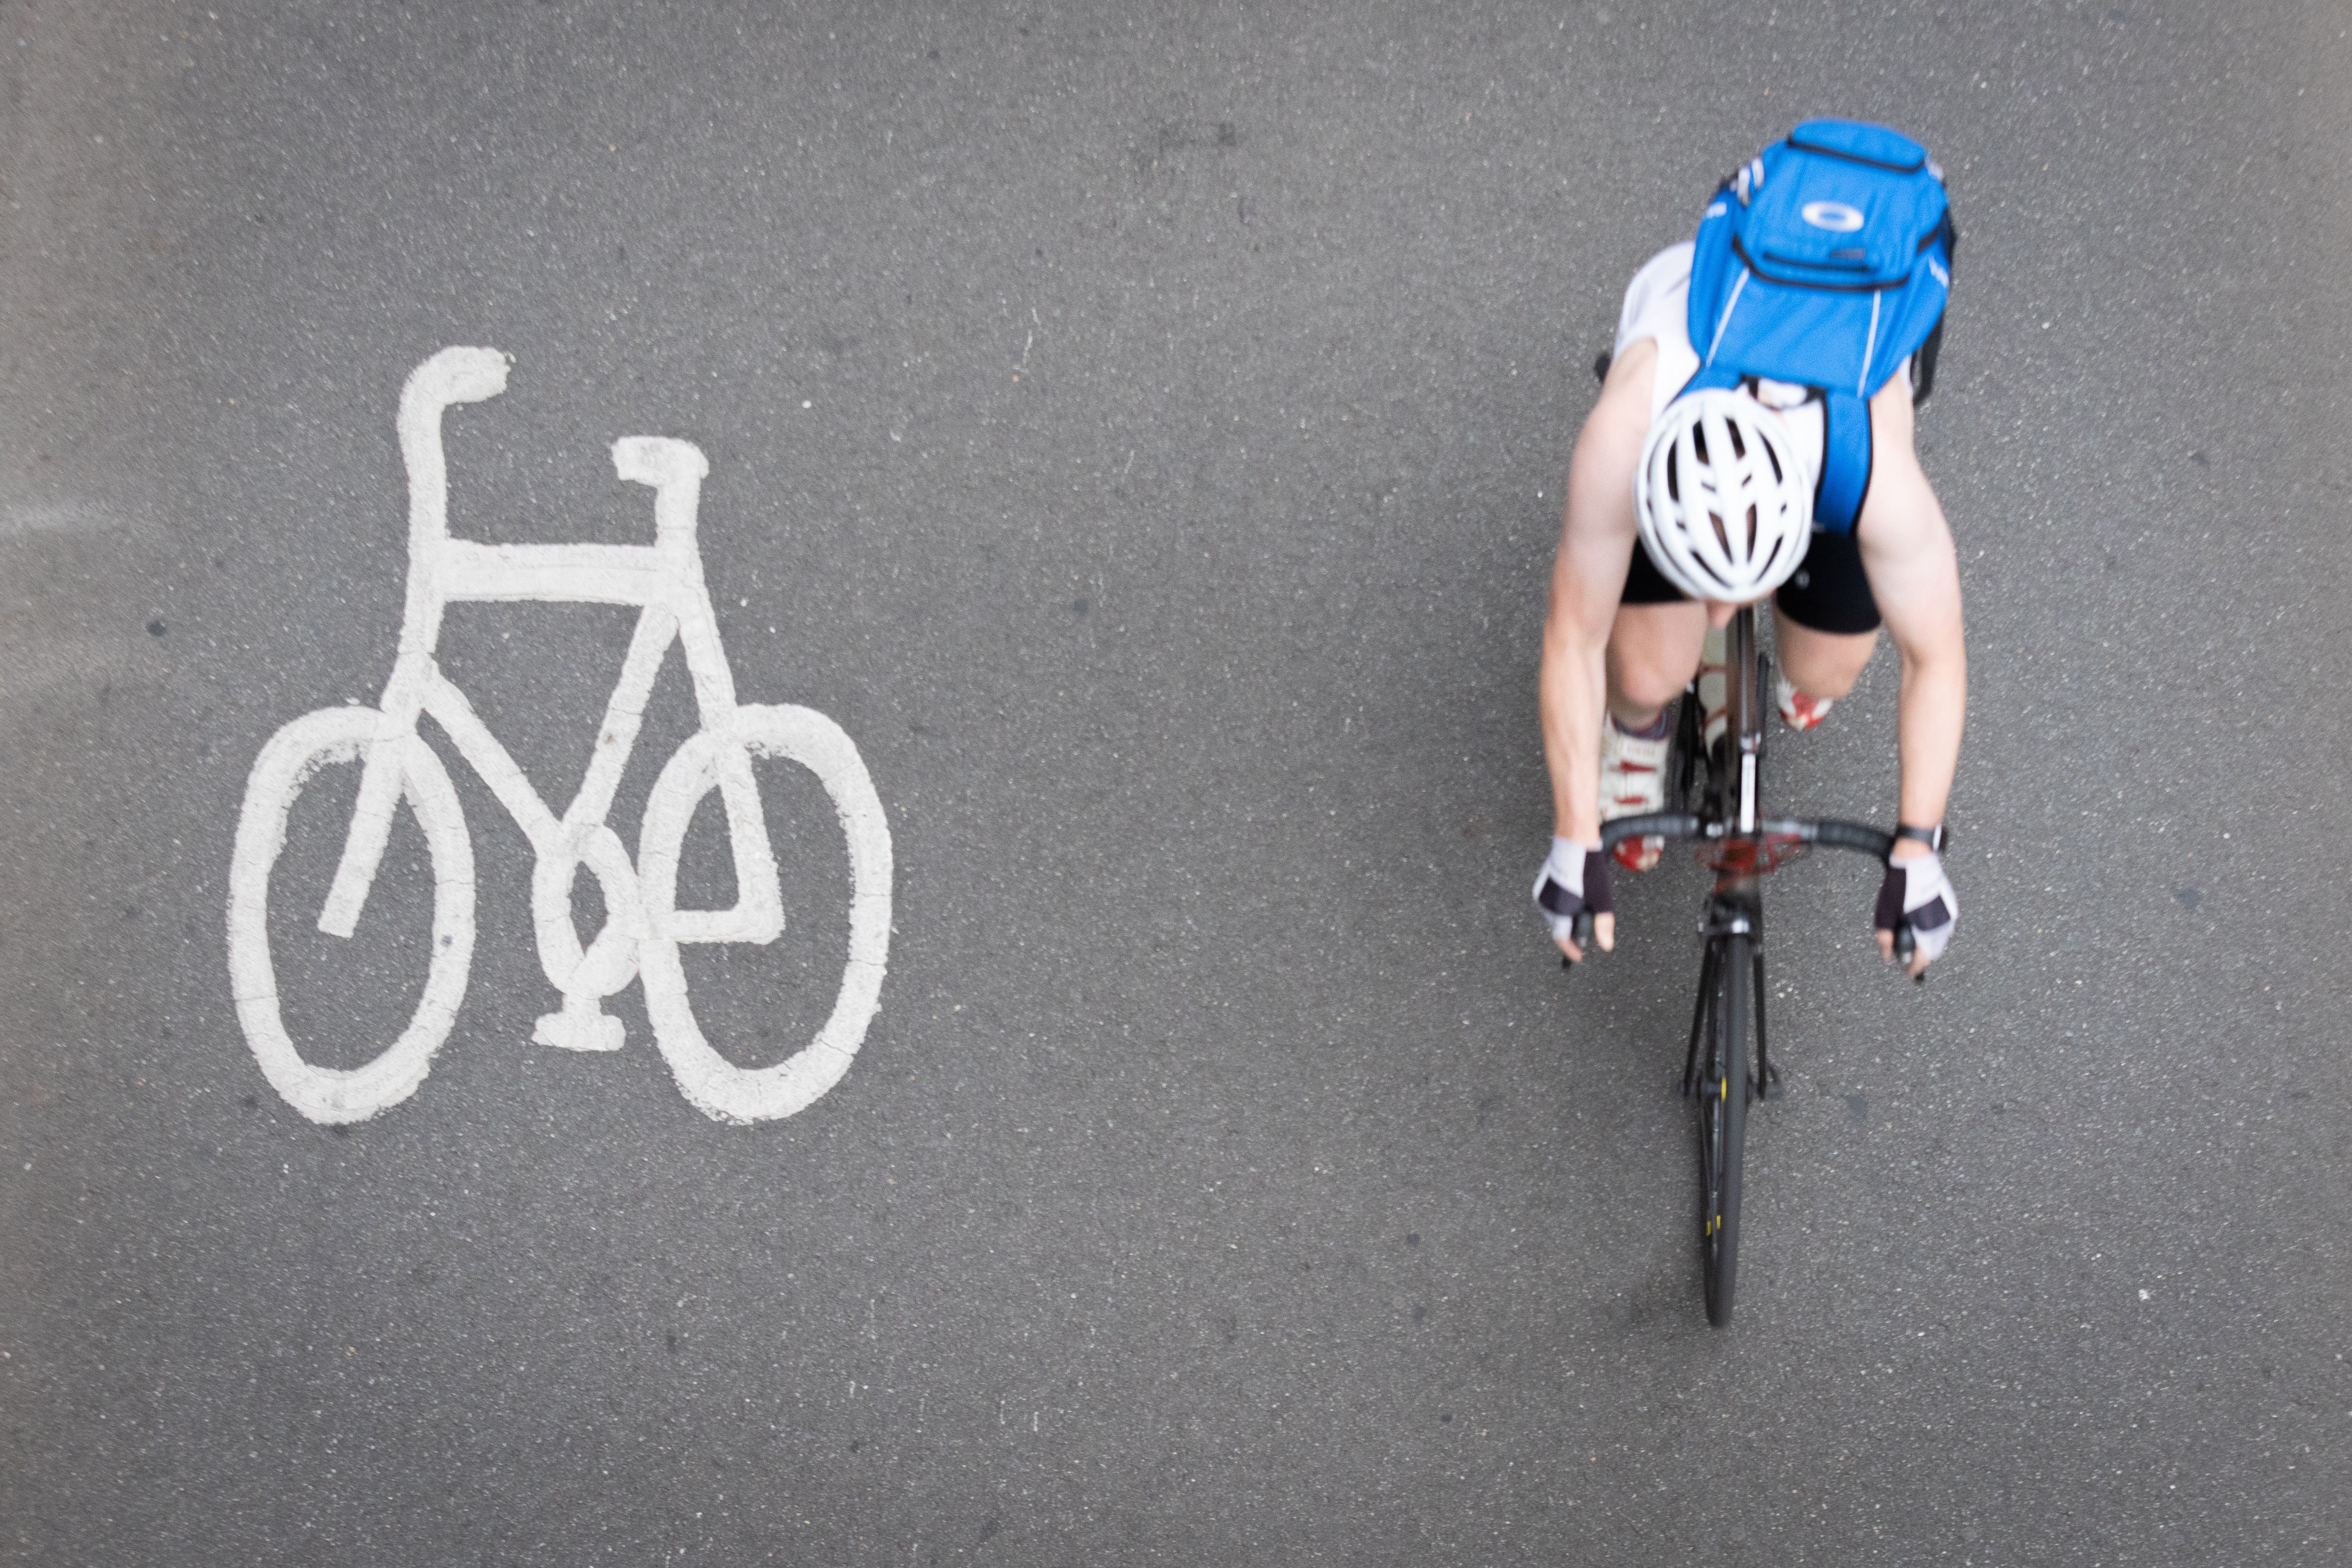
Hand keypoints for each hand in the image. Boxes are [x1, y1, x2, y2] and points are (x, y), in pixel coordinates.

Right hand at [1534, 837, 1614, 962]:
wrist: (1575, 841)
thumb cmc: (1588, 867)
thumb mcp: (1602, 899)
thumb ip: (1603, 924)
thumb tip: (1606, 945)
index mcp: (1559, 910)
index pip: (1561, 939)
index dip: (1571, 950)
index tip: (1579, 956)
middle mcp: (1546, 903)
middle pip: (1558, 926)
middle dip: (1572, 930)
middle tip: (1587, 927)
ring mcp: (1543, 892)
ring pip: (1555, 913)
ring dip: (1567, 916)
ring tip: (1584, 908)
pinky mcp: (1543, 882)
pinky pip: (1552, 901)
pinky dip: (1563, 904)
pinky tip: (1577, 894)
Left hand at [1874, 844, 1954, 978]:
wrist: (1916, 860)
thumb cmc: (1899, 886)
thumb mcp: (1885, 914)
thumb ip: (1885, 938)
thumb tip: (1887, 956)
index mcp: (1927, 930)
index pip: (1923, 958)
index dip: (1914, 967)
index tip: (1907, 971)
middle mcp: (1943, 925)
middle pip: (1934, 951)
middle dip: (1921, 957)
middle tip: (1908, 957)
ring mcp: (1949, 915)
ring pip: (1940, 939)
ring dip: (1928, 945)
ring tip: (1913, 942)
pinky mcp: (1951, 905)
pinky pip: (1944, 926)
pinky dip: (1933, 931)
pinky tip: (1921, 926)